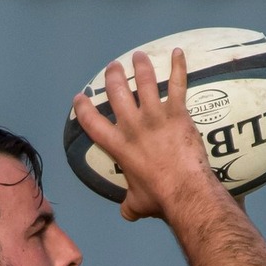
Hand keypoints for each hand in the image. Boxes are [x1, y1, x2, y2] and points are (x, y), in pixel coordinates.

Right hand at [71, 50, 223, 223]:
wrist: (186, 191)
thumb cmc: (160, 198)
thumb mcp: (136, 204)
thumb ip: (129, 204)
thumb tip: (126, 212)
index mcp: (119, 146)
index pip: (92, 122)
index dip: (83, 108)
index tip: (80, 98)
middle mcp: (133, 126)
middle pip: (117, 92)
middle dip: (113, 76)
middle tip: (113, 67)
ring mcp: (156, 117)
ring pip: (145, 81)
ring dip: (140, 66)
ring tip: (138, 56)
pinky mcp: (178, 113)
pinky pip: (178, 84)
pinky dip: (178, 66)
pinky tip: (178, 53)